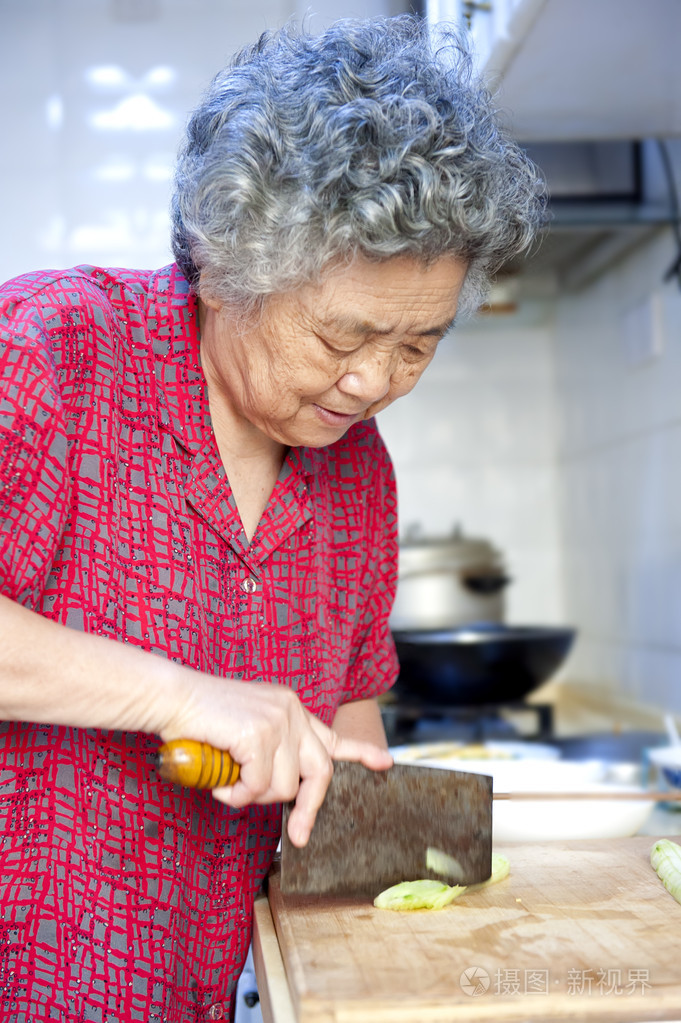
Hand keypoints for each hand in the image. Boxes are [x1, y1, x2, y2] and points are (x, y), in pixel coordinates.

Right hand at [159, 674, 392, 846]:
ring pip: (284, 787)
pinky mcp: (259, 733)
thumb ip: (273, 751)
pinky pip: (258, 786)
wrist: (170, 697)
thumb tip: (286, 789)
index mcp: (290, 707)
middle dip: (308, 808)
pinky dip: (237, 795)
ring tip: (228, 783)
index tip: (384, 764)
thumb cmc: (199, 720)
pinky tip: (220, 782)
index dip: (360, 753)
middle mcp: (291, 710)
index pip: (333, 735)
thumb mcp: (247, 730)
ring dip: (254, 797)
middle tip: (299, 834)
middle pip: (320, 772)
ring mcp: (278, 720)